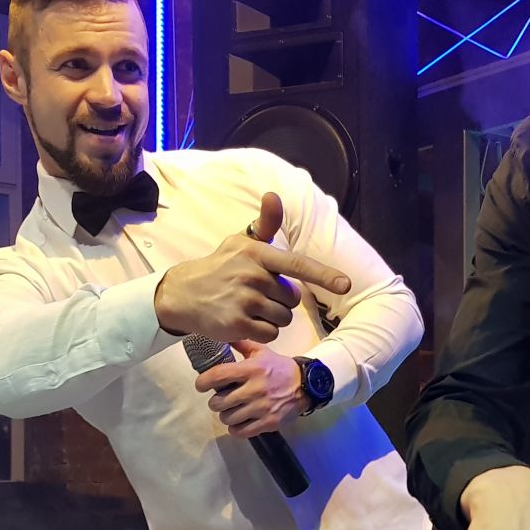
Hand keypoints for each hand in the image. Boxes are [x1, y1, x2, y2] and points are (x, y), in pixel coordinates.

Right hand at [153, 191, 349, 342]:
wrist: (184, 294)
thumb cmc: (221, 267)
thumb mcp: (241, 242)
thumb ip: (265, 224)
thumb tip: (273, 195)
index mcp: (257, 254)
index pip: (296, 264)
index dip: (323, 274)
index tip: (346, 283)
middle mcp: (252, 276)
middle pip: (292, 299)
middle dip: (280, 300)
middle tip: (257, 294)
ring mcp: (244, 301)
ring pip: (284, 318)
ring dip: (273, 318)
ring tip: (251, 307)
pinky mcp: (237, 324)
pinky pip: (271, 334)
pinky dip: (263, 331)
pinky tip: (246, 322)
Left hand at [195, 341, 303, 437]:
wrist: (307, 385)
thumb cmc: (280, 368)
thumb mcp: (263, 352)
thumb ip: (242, 344)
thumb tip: (223, 335)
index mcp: (251, 369)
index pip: (218, 376)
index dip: (203, 382)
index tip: (201, 385)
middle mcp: (254, 389)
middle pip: (218, 402)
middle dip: (216, 402)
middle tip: (221, 399)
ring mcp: (261, 408)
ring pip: (227, 418)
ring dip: (226, 415)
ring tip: (232, 410)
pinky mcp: (268, 423)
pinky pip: (240, 431)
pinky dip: (235, 428)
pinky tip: (239, 422)